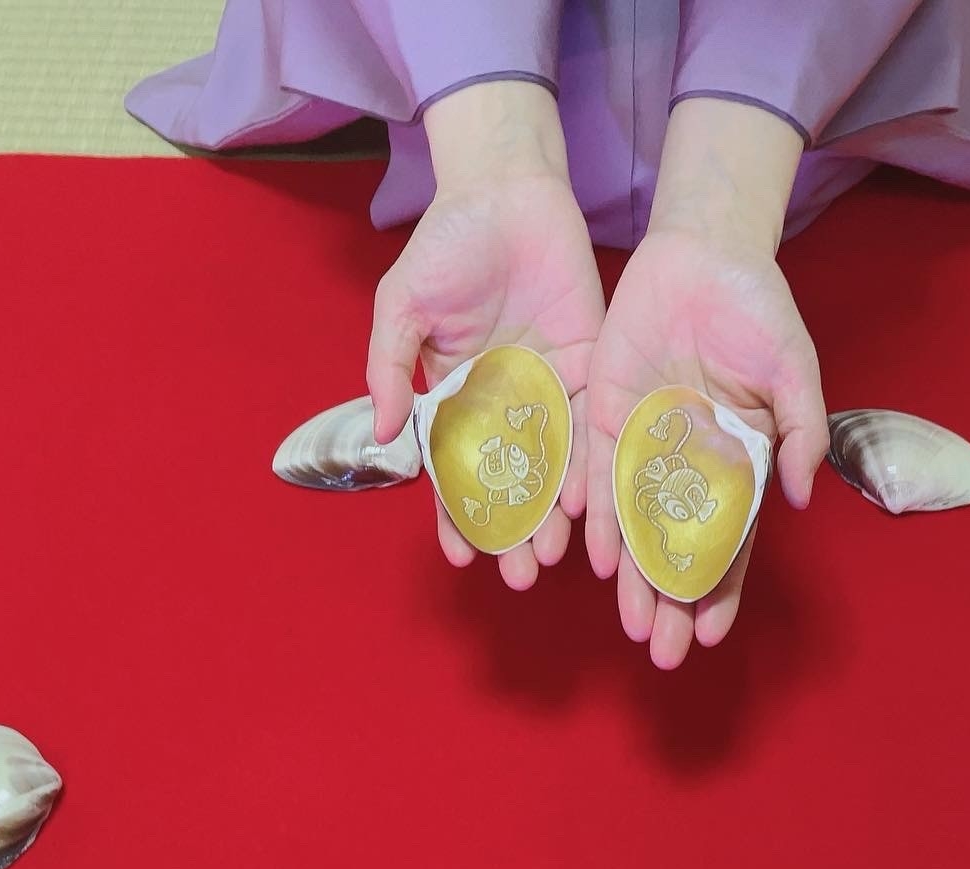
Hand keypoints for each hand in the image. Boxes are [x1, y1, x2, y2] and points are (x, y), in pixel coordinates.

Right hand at [367, 83, 604, 589]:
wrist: (507, 190)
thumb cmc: (448, 243)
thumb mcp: (403, 306)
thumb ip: (389, 367)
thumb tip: (379, 432)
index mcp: (459, 398)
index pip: (457, 470)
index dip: (458, 515)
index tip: (462, 556)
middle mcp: (507, 405)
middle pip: (511, 482)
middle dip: (515, 531)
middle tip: (520, 577)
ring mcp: (551, 390)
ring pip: (554, 467)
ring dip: (553, 515)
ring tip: (553, 559)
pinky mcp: (590, 368)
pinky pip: (591, 427)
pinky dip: (588, 467)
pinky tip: (586, 508)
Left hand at [585, 100, 827, 666]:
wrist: (704, 253)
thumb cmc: (759, 308)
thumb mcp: (793, 369)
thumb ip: (799, 433)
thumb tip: (800, 499)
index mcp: (737, 462)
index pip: (729, 539)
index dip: (722, 587)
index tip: (710, 633)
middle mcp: (688, 465)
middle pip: (677, 546)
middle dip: (670, 600)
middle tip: (661, 652)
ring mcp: (644, 444)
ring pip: (635, 524)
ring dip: (633, 576)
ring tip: (632, 624)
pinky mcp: (606, 415)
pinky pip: (597, 476)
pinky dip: (597, 516)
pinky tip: (596, 559)